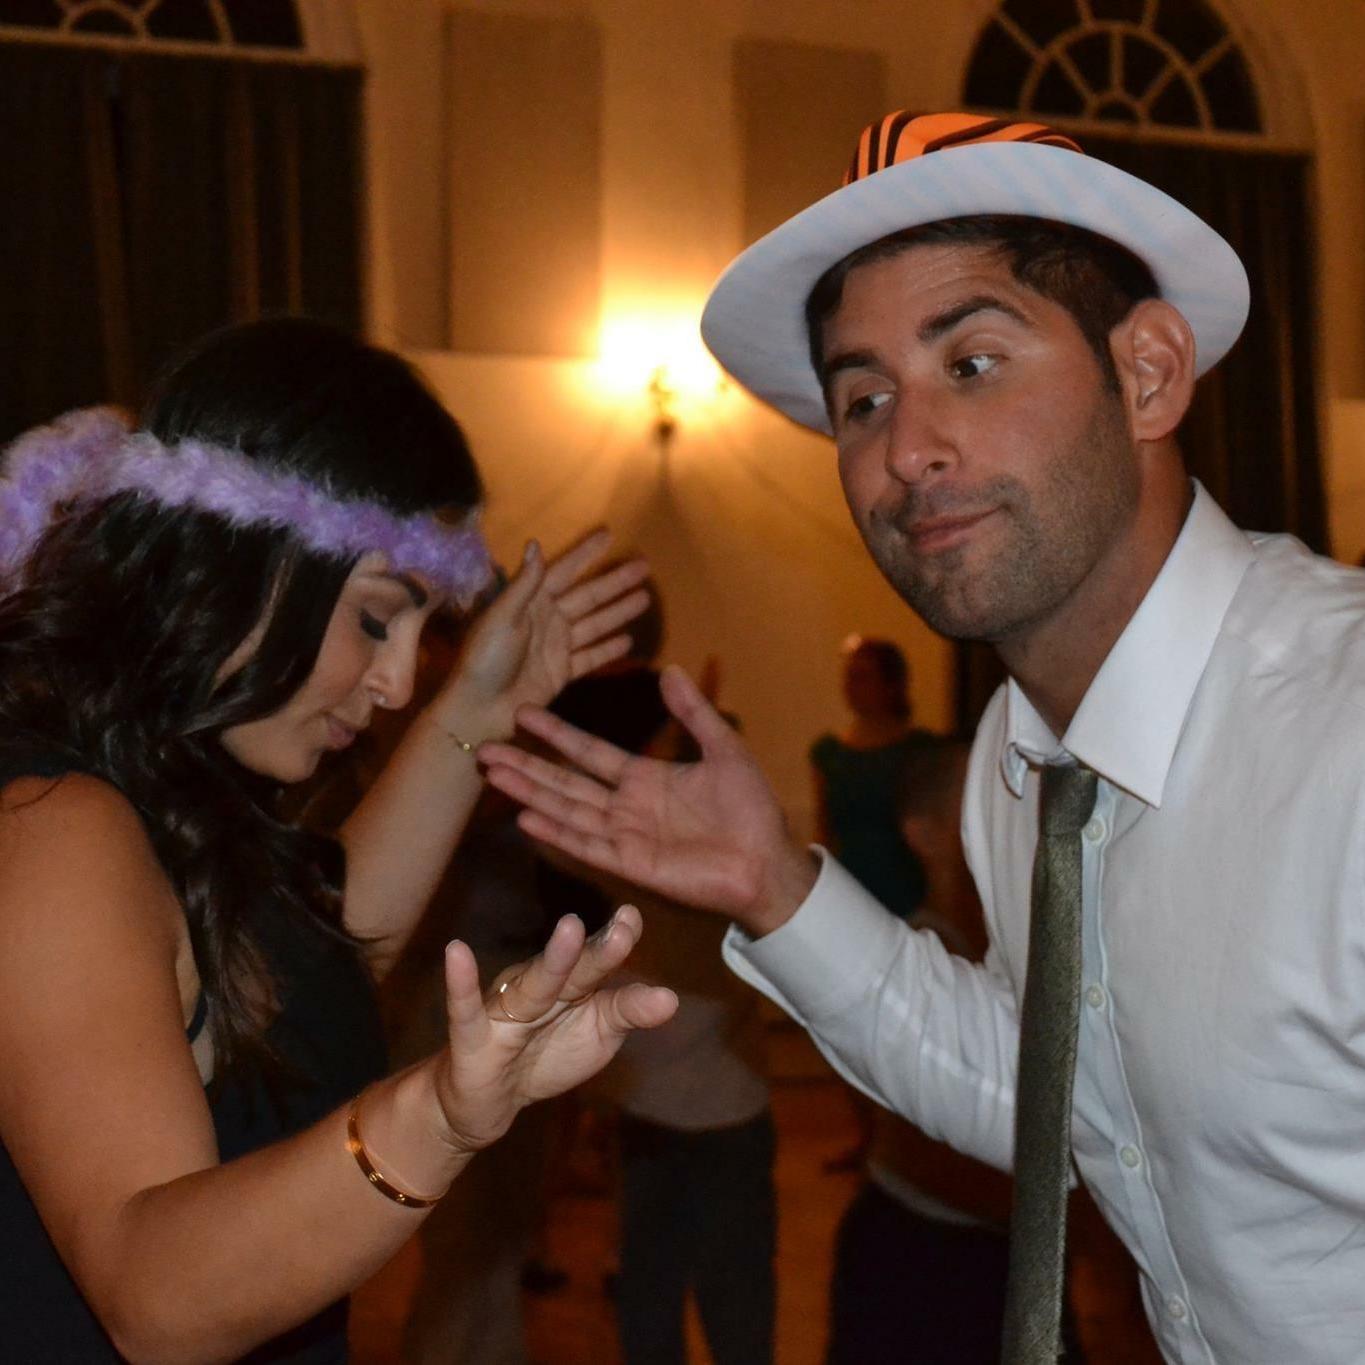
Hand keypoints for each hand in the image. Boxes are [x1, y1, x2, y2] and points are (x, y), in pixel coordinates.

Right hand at [435, 908, 675, 1152]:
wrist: (488, 1102)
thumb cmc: (547, 1054)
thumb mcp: (596, 1035)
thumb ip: (627, 1012)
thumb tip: (671, 998)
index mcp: (571, 987)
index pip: (597, 963)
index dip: (614, 943)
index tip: (633, 918)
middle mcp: (540, 989)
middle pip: (573, 973)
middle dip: (596, 952)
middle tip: (623, 929)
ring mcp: (506, 1010)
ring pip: (533, 986)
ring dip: (553, 960)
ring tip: (572, 927)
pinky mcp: (472, 1037)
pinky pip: (466, 1009)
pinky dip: (461, 983)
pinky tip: (456, 951)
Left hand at [436, 530, 648, 738]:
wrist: (480, 708)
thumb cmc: (485, 659)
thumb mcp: (502, 617)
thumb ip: (524, 584)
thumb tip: (535, 543)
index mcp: (530, 602)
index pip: (565, 571)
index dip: (586, 554)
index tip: (609, 534)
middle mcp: (547, 620)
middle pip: (588, 596)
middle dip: (615, 582)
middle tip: (644, 567)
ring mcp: (556, 647)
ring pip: (595, 624)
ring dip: (619, 612)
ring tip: (645, 599)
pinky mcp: (562, 672)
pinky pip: (591, 657)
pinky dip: (608, 650)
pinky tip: (628, 641)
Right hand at [479, 665, 818, 933]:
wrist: (767, 861)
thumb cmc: (750, 809)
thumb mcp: (724, 748)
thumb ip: (693, 713)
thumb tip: (671, 670)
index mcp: (644, 778)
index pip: (588, 751)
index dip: (555, 734)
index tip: (523, 713)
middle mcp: (625, 806)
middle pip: (564, 781)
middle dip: (525, 765)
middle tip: (484, 747)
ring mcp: (624, 836)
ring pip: (566, 809)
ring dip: (529, 792)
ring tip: (493, 773)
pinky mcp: (630, 864)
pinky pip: (587, 844)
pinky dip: (557, 831)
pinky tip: (526, 816)